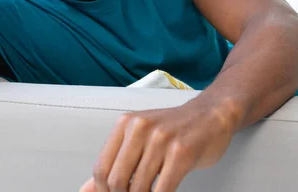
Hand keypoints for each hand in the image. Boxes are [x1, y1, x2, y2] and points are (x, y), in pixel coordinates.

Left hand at [79, 97, 235, 191]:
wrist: (211, 114)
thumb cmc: (175, 129)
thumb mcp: (141, 137)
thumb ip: (116, 161)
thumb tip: (86, 190)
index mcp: (126, 123)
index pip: (101, 168)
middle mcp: (141, 128)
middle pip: (117, 181)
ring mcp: (161, 140)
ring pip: (139, 189)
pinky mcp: (181, 153)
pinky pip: (162, 191)